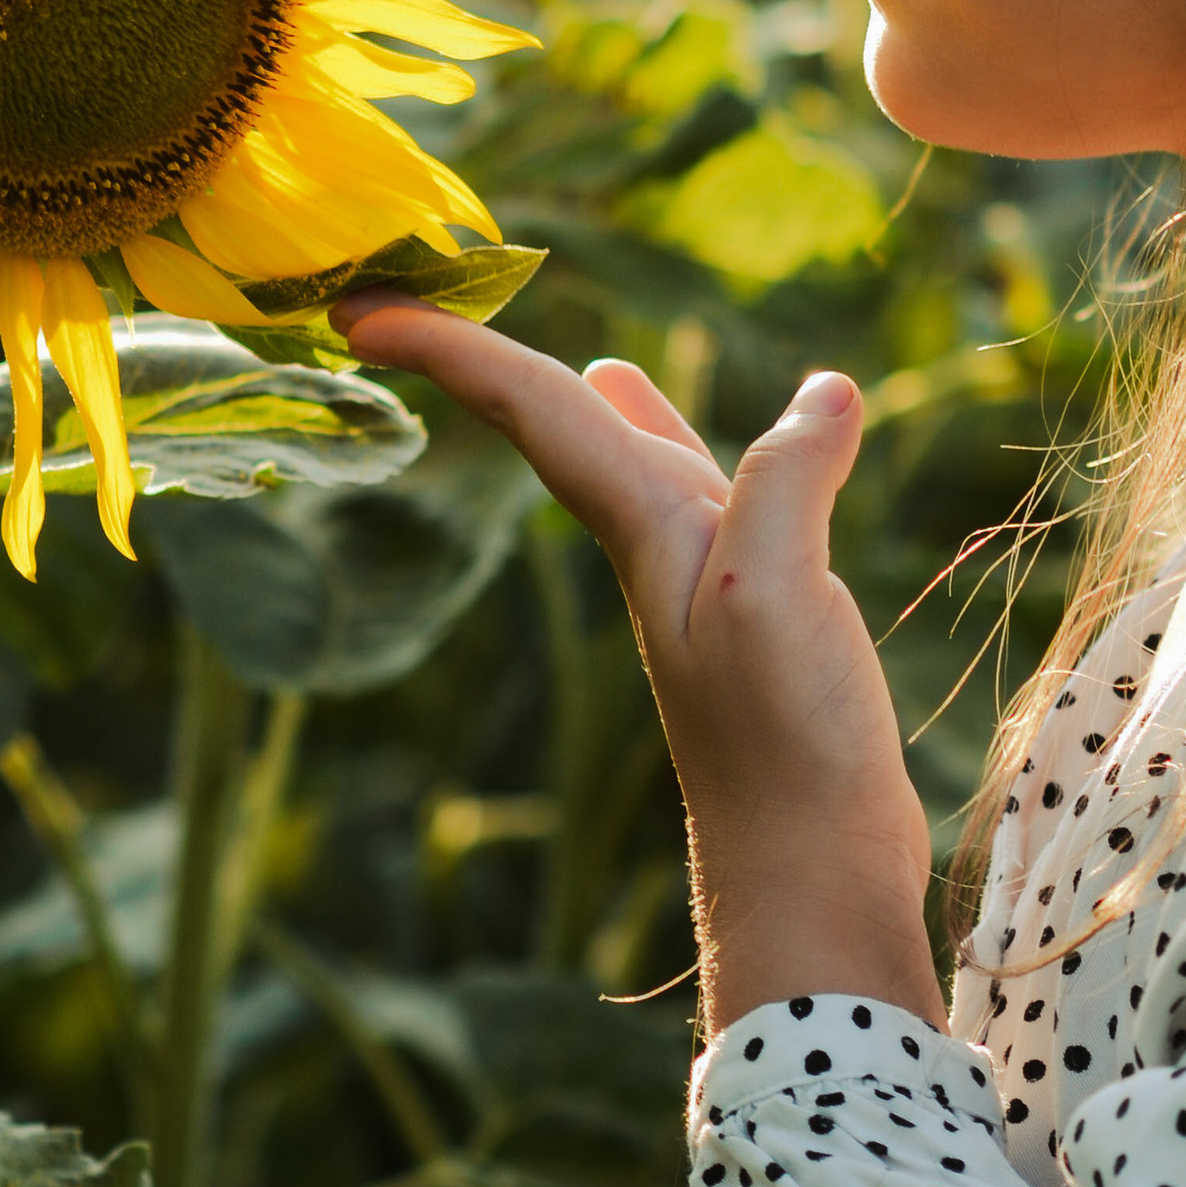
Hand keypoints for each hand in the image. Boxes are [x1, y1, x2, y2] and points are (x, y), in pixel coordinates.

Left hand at [332, 301, 941, 1033]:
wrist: (809, 878)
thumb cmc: (781, 746)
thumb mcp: (775, 592)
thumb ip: (785, 483)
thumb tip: (824, 394)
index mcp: (646, 533)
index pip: (536, 411)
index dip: (454, 351)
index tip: (361, 308)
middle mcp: (661, 554)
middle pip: (568, 436)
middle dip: (506, 371)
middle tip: (440, 319)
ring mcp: (707, 595)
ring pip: (646, 477)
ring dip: (614, 416)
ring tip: (602, 366)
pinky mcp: (762, 631)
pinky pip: (723, 519)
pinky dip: (718, 472)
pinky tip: (742, 474)